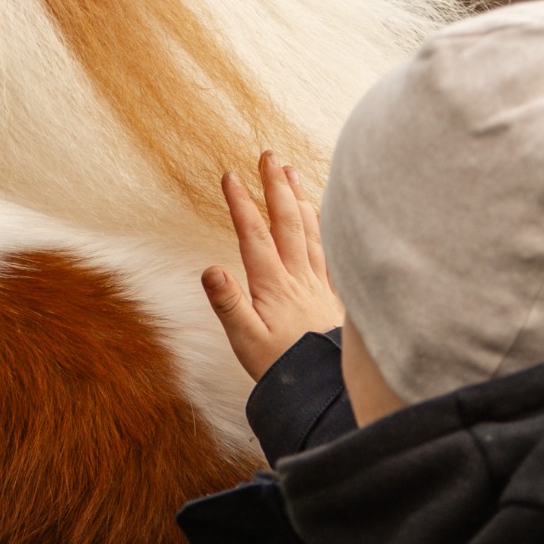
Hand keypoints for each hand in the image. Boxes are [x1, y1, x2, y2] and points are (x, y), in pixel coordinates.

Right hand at [202, 151, 342, 381]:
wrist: (327, 389)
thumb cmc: (283, 367)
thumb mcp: (245, 340)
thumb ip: (228, 304)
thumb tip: (210, 270)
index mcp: (273, 285)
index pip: (254, 235)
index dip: (242, 204)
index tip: (230, 176)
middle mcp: (298, 277)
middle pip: (287, 222)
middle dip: (275, 186)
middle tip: (268, 155)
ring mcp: (318, 282)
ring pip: (310, 229)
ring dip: (299, 197)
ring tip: (291, 171)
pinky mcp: (333, 292)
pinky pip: (328, 248)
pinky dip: (323, 224)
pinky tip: (321, 214)